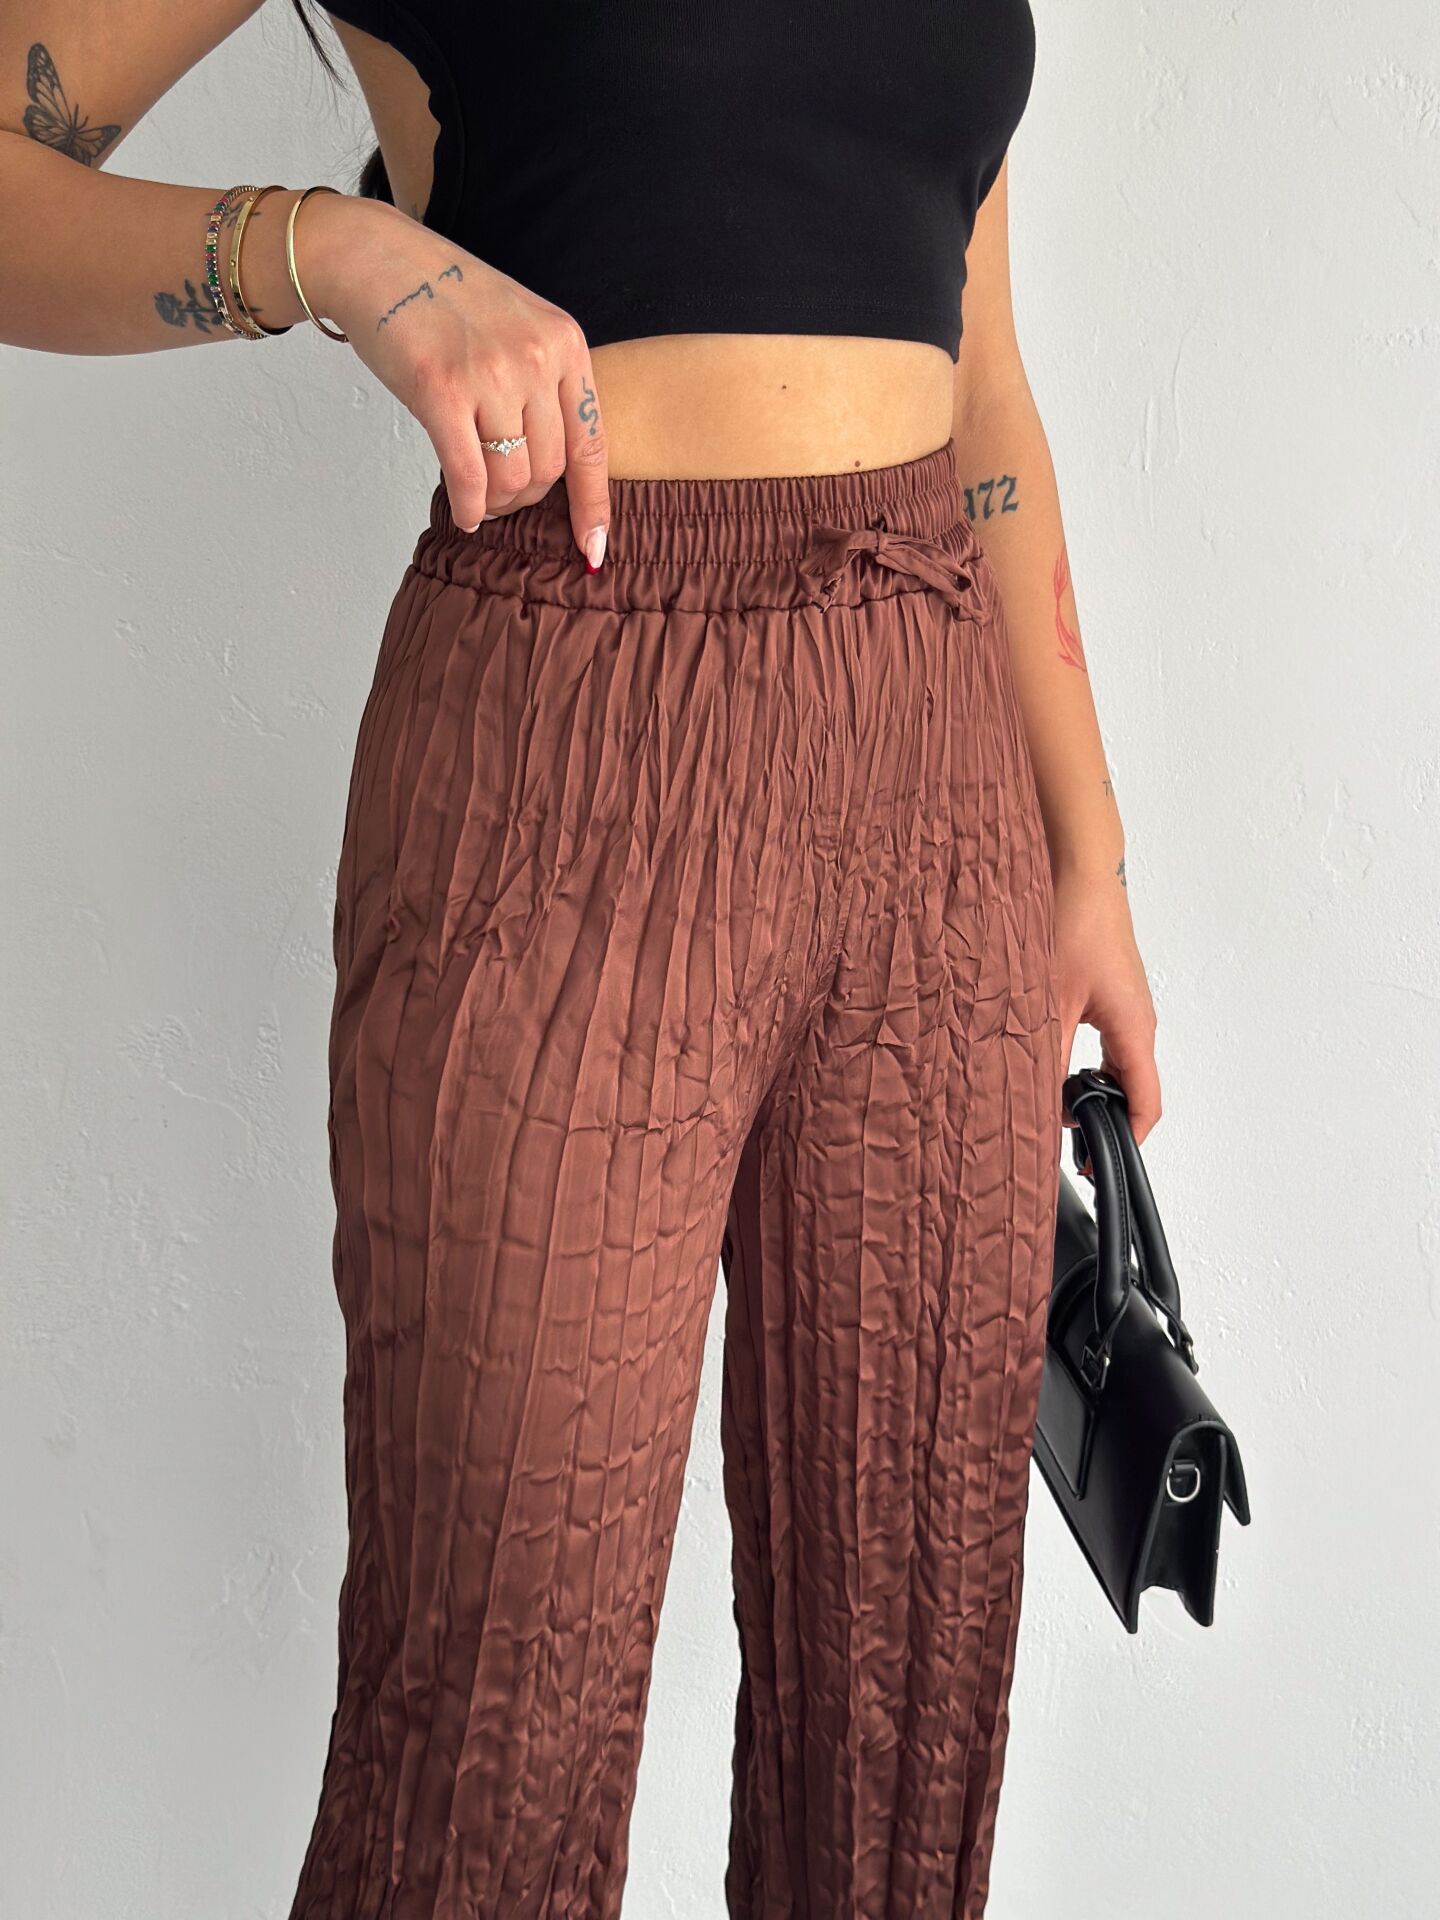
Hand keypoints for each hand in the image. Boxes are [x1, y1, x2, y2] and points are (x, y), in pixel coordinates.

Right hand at [304, 194, 609, 566]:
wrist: (378, 259)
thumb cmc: (446, 299)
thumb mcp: (520, 326)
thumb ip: (545, 383)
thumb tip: (555, 468)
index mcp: (564, 343)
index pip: (592, 443)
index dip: (594, 505)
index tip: (594, 548)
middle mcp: (535, 357)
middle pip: (548, 470)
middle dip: (525, 498)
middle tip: (501, 499)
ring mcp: (490, 374)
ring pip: (511, 479)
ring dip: (495, 505)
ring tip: (480, 499)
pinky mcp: (442, 391)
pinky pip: (469, 476)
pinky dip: (469, 507)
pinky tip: (464, 513)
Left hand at [1051, 858, 1160, 1172]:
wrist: (1079, 868)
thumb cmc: (1073, 920)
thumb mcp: (1047, 1000)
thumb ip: (1042, 1055)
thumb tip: (1033, 1101)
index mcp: (1134, 1028)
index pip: (1145, 1102)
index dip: (1125, 1139)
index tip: (1098, 1164)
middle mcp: (1138, 1020)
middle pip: (1130, 1088)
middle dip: (1099, 1116)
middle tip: (1060, 1136)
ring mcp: (1125, 1005)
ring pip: (1113, 1064)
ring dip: (1085, 1086)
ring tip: (1046, 1098)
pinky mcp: (1108, 990)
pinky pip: (1103, 1041)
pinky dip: (1078, 1059)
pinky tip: (1044, 1056)